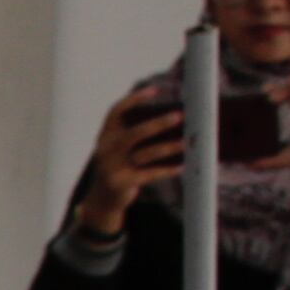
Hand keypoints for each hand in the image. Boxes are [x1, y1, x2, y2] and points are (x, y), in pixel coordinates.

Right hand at [73, 83, 185, 233]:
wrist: (102, 199)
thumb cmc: (120, 166)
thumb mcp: (121, 147)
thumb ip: (137, 133)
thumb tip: (173, 119)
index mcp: (106, 135)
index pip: (116, 111)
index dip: (134, 99)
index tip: (156, 90)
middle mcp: (106, 149)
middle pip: (135, 133)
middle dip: (159, 124)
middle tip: (180, 116)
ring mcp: (112, 167)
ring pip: (145, 154)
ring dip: (168, 147)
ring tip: (187, 142)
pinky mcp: (120, 183)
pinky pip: (149, 174)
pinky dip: (167, 170)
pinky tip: (182, 166)